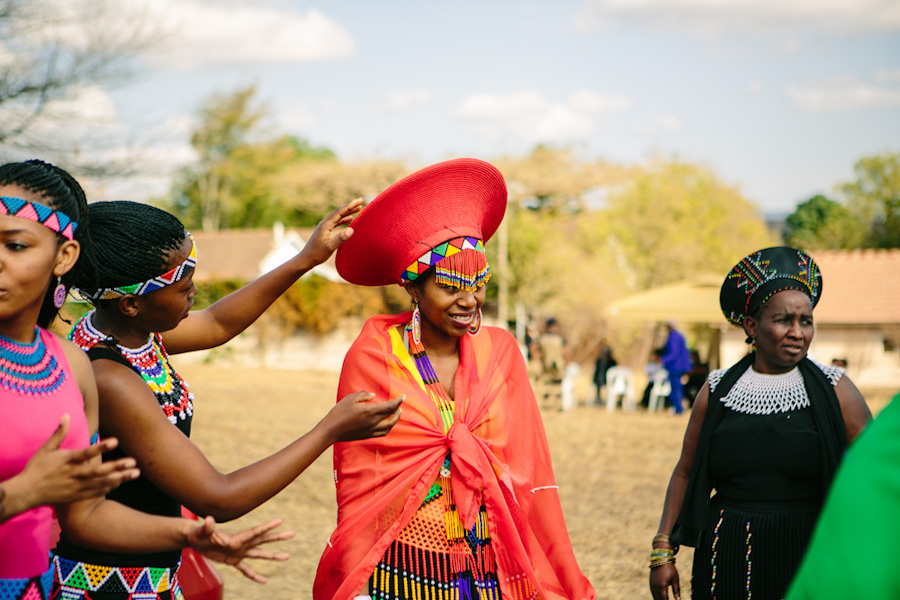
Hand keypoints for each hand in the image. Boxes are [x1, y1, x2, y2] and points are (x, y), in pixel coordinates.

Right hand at [10, 414, 139, 510]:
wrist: (26, 493)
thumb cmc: (37, 468)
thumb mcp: (46, 449)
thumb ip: (59, 433)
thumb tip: (67, 414)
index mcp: (67, 460)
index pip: (87, 453)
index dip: (101, 447)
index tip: (115, 441)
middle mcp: (74, 474)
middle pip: (99, 470)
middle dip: (117, 466)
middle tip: (133, 461)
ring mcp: (76, 486)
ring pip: (101, 482)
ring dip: (119, 478)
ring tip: (136, 473)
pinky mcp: (77, 495)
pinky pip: (96, 492)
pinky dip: (109, 487)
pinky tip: (121, 482)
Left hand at [186, 516, 293, 582]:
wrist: (195, 539)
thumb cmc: (197, 534)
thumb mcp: (201, 531)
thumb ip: (207, 527)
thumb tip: (209, 520)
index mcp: (236, 538)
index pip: (255, 532)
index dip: (267, 527)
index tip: (280, 521)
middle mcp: (241, 544)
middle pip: (262, 541)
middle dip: (277, 538)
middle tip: (292, 533)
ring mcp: (238, 552)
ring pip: (259, 554)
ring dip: (273, 556)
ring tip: (287, 556)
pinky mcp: (233, 560)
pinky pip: (246, 570)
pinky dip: (254, 576)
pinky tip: (264, 581)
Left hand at [299, 198, 363, 266]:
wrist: (306, 259)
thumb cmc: (317, 254)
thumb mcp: (330, 247)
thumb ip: (340, 238)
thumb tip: (351, 229)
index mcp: (325, 225)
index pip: (339, 212)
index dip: (350, 206)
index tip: (359, 201)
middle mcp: (324, 223)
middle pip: (339, 212)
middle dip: (350, 206)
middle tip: (361, 201)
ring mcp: (324, 227)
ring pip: (338, 216)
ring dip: (348, 212)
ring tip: (358, 209)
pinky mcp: (325, 231)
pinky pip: (336, 222)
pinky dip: (343, 219)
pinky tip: (349, 220)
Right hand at [323, 392, 403, 442]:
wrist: (331, 430)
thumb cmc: (339, 412)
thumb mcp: (350, 398)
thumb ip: (363, 395)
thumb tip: (373, 395)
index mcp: (370, 411)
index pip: (390, 406)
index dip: (398, 401)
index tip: (403, 396)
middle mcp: (373, 422)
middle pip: (392, 417)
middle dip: (398, 410)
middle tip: (400, 404)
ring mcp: (371, 430)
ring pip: (389, 427)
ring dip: (395, 420)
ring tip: (396, 414)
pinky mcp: (367, 435)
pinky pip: (383, 433)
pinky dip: (388, 427)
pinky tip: (387, 423)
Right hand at [649, 562, 680, 599]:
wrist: (660, 559)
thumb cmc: (670, 568)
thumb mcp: (675, 579)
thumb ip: (676, 591)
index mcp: (662, 587)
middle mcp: (655, 587)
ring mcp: (652, 585)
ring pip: (655, 598)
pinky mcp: (651, 583)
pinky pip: (653, 593)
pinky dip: (657, 597)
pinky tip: (661, 598)